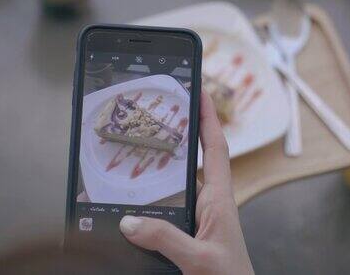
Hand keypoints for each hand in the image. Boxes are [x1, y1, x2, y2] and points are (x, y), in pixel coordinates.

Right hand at [119, 90, 253, 274]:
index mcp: (219, 200)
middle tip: (162, 112)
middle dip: (183, 132)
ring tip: (143, 146)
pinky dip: (155, 196)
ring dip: (166, 164)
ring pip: (181, 182)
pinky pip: (170, 205)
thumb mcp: (198, 259)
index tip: (199, 92)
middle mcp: (211, 204)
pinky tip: (137, 198)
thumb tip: (130, 220)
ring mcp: (201, 218)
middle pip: (197, 158)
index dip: (209, 118)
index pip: (216, 149)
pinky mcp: (191, 233)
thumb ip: (166, 239)